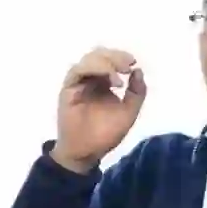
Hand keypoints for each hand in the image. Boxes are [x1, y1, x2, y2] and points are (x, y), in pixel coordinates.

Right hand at [51, 47, 146, 172]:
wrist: (87, 152)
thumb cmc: (106, 134)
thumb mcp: (129, 113)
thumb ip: (136, 92)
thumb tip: (138, 70)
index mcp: (103, 82)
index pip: (110, 60)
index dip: (121, 56)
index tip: (133, 62)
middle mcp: (90, 79)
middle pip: (99, 55)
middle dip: (115, 56)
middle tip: (127, 65)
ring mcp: (78, 83)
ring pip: (89, 60)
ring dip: (106, 62)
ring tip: (119, 77)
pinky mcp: (68, 89)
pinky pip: (78, 71)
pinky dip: (95, 69)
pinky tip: (110, 80)